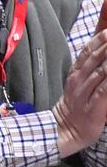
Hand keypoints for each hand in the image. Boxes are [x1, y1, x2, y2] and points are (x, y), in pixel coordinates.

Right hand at [55, 30, 106, 155]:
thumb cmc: (76, 106)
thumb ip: (90, 67)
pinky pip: (104, 90)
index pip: (88, 49)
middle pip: (96, 56)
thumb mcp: (78, 83)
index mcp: (76, 72)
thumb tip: (100, 53)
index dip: (100, 37)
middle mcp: (80, 79)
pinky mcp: (94, 105)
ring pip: (102, 70)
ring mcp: (86, 91)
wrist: (64, 130)